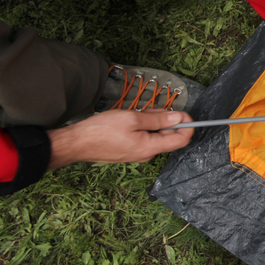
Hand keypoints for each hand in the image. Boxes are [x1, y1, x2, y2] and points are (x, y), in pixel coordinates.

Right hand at [46, 110, 193, 169]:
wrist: (76, 143)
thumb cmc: (101, 131)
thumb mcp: (132, 118)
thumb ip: (158, 119)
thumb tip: (178, 118)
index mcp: (150, 148)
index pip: (181, 140)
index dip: (187, 125)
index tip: (184, 113)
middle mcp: (146, 154)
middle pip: (168, 136)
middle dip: (165, 120)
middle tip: (149, 110)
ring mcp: (137, 154)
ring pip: (155, 135)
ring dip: (151, 122)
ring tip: (134, 114)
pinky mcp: (129, 151)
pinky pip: (143, 137)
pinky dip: (142, 127)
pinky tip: (129, 120)